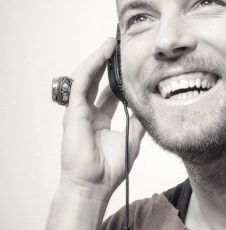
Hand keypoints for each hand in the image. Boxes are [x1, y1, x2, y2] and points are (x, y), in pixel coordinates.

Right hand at [60, 38, 144, 198]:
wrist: (95, 184)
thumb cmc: (110, 168)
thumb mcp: (132, 139)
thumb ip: (138, 122)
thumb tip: (149, 108)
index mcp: (101, 119)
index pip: (108, 92)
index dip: (117, 77)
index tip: (129, 64)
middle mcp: (88, 113)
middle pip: (96, 81)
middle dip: (106, 63)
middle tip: (118, 46)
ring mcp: (79, 112)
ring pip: (86, 78)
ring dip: (97, 59)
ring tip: (109, 44)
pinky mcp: (73, 112)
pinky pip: (81, 85)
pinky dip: (90, 68)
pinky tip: (101, 56)